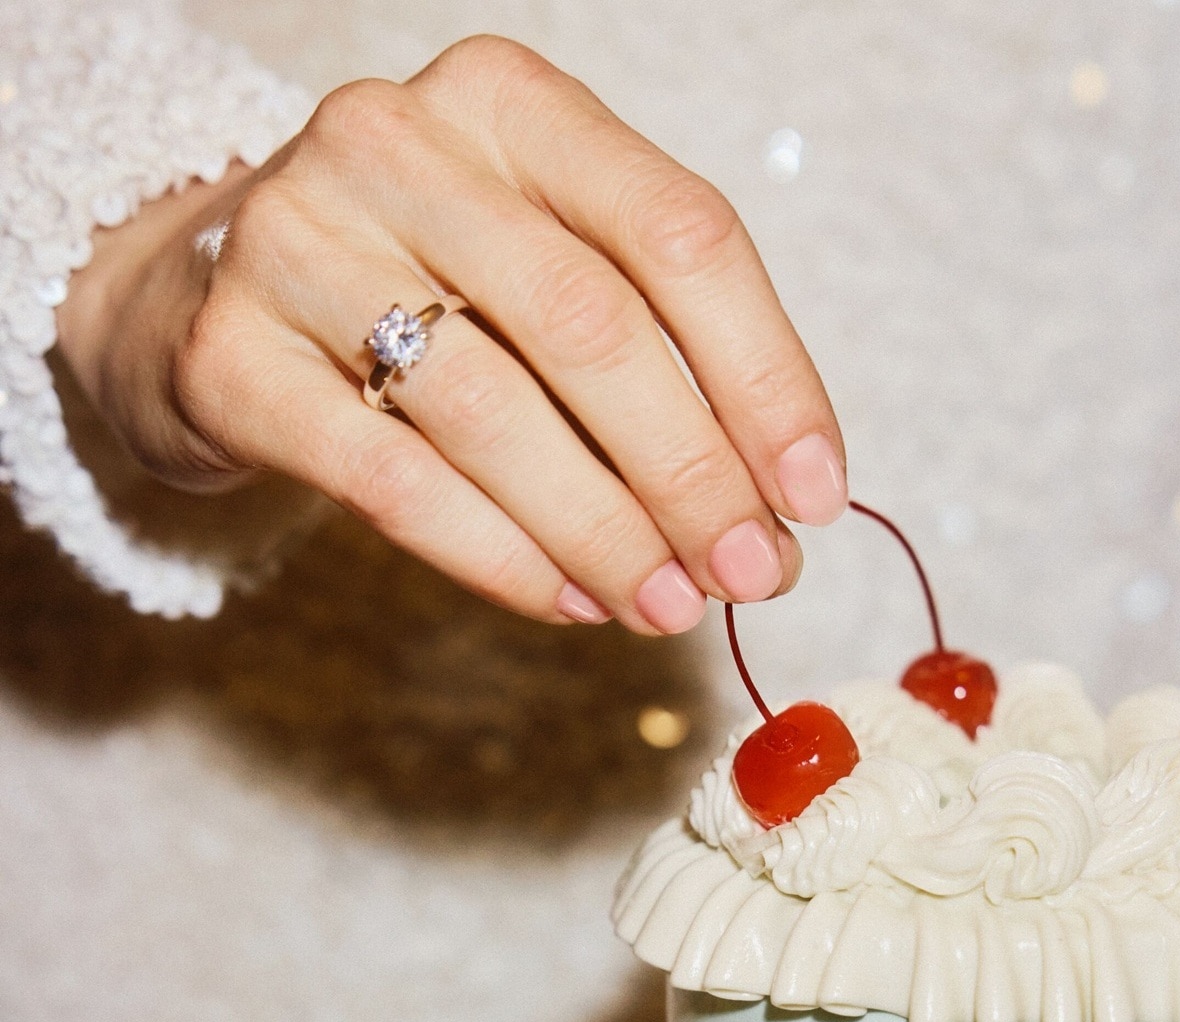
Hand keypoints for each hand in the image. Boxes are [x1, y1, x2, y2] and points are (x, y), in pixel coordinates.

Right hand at [56, 36, 846, 633]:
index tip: (815, 491)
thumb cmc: (425, 282)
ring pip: (495, 411)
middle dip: (694, 471)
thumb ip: (658, 349)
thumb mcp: (546, 262)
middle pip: (591, 325)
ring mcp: (296, 241)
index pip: (680, 232)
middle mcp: (397, 143)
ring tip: (671, 603)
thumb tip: (776, 501)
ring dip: (607, 531)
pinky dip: (501, 556)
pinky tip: (571, 600)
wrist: (205, 291)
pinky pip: (394, 482)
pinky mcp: (230, 358)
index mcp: (511, 102)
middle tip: (755, 571)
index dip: (767, 374)